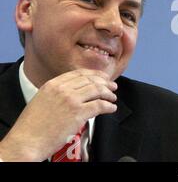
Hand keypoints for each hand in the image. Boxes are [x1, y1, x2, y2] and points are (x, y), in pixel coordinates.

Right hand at [0, 69, 116, 160]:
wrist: (26, 141)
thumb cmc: (32, 127)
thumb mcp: (42, 101)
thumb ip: (57, 94)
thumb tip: (76, 92)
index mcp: (52, 84)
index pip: (79, 73)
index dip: (94, 74)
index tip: (102, 77)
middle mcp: (62, 89)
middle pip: (90, 80)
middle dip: (105, 83)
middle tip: (112, 86)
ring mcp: (71, 100)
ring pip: (97, 90)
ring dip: (108, 94)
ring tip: (113, 98)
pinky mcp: (78, 113)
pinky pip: (100, 105)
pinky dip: (109, 106)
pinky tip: (111, 108)